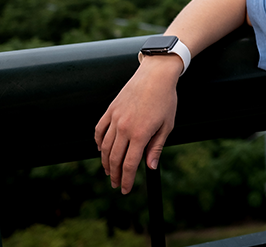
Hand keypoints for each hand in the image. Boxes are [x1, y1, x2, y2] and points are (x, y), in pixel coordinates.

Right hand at [93, 56, 181, 193]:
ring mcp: (114, 119)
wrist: (155, 75)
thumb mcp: (167, 125)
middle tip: (115, 184)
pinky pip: (99, 130)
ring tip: (109, 170)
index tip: (124, 189)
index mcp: (140, 134)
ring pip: (104, 147)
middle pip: (114, 158)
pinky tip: (101, 150)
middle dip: (114, 175)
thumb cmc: (165, 99)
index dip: (126, 179)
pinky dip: (98, 143)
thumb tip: (150, 167)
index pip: (129, 164)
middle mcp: (124, 128)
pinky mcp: (110, 110)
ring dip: (105, 162)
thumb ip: (156, 147)